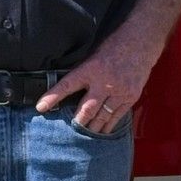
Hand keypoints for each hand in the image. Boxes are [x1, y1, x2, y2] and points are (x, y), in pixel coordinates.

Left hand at [37, 37, 153, 143]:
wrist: (139, 44)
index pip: (67, 85)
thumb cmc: (113, 48)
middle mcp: (104, 83)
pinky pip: (117, 117)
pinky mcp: (130, 97)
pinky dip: (108, 125)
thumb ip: (82, 73)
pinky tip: (102, 131)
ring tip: (85, 136)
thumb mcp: (93, 56)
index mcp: (90, 69)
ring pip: (102, 117)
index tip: (41, 107)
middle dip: (78, 123)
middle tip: (70, 132)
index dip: (52, 97)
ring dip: (93, 128)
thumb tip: (66, 90)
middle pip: (87, 110)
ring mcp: (119, 91)